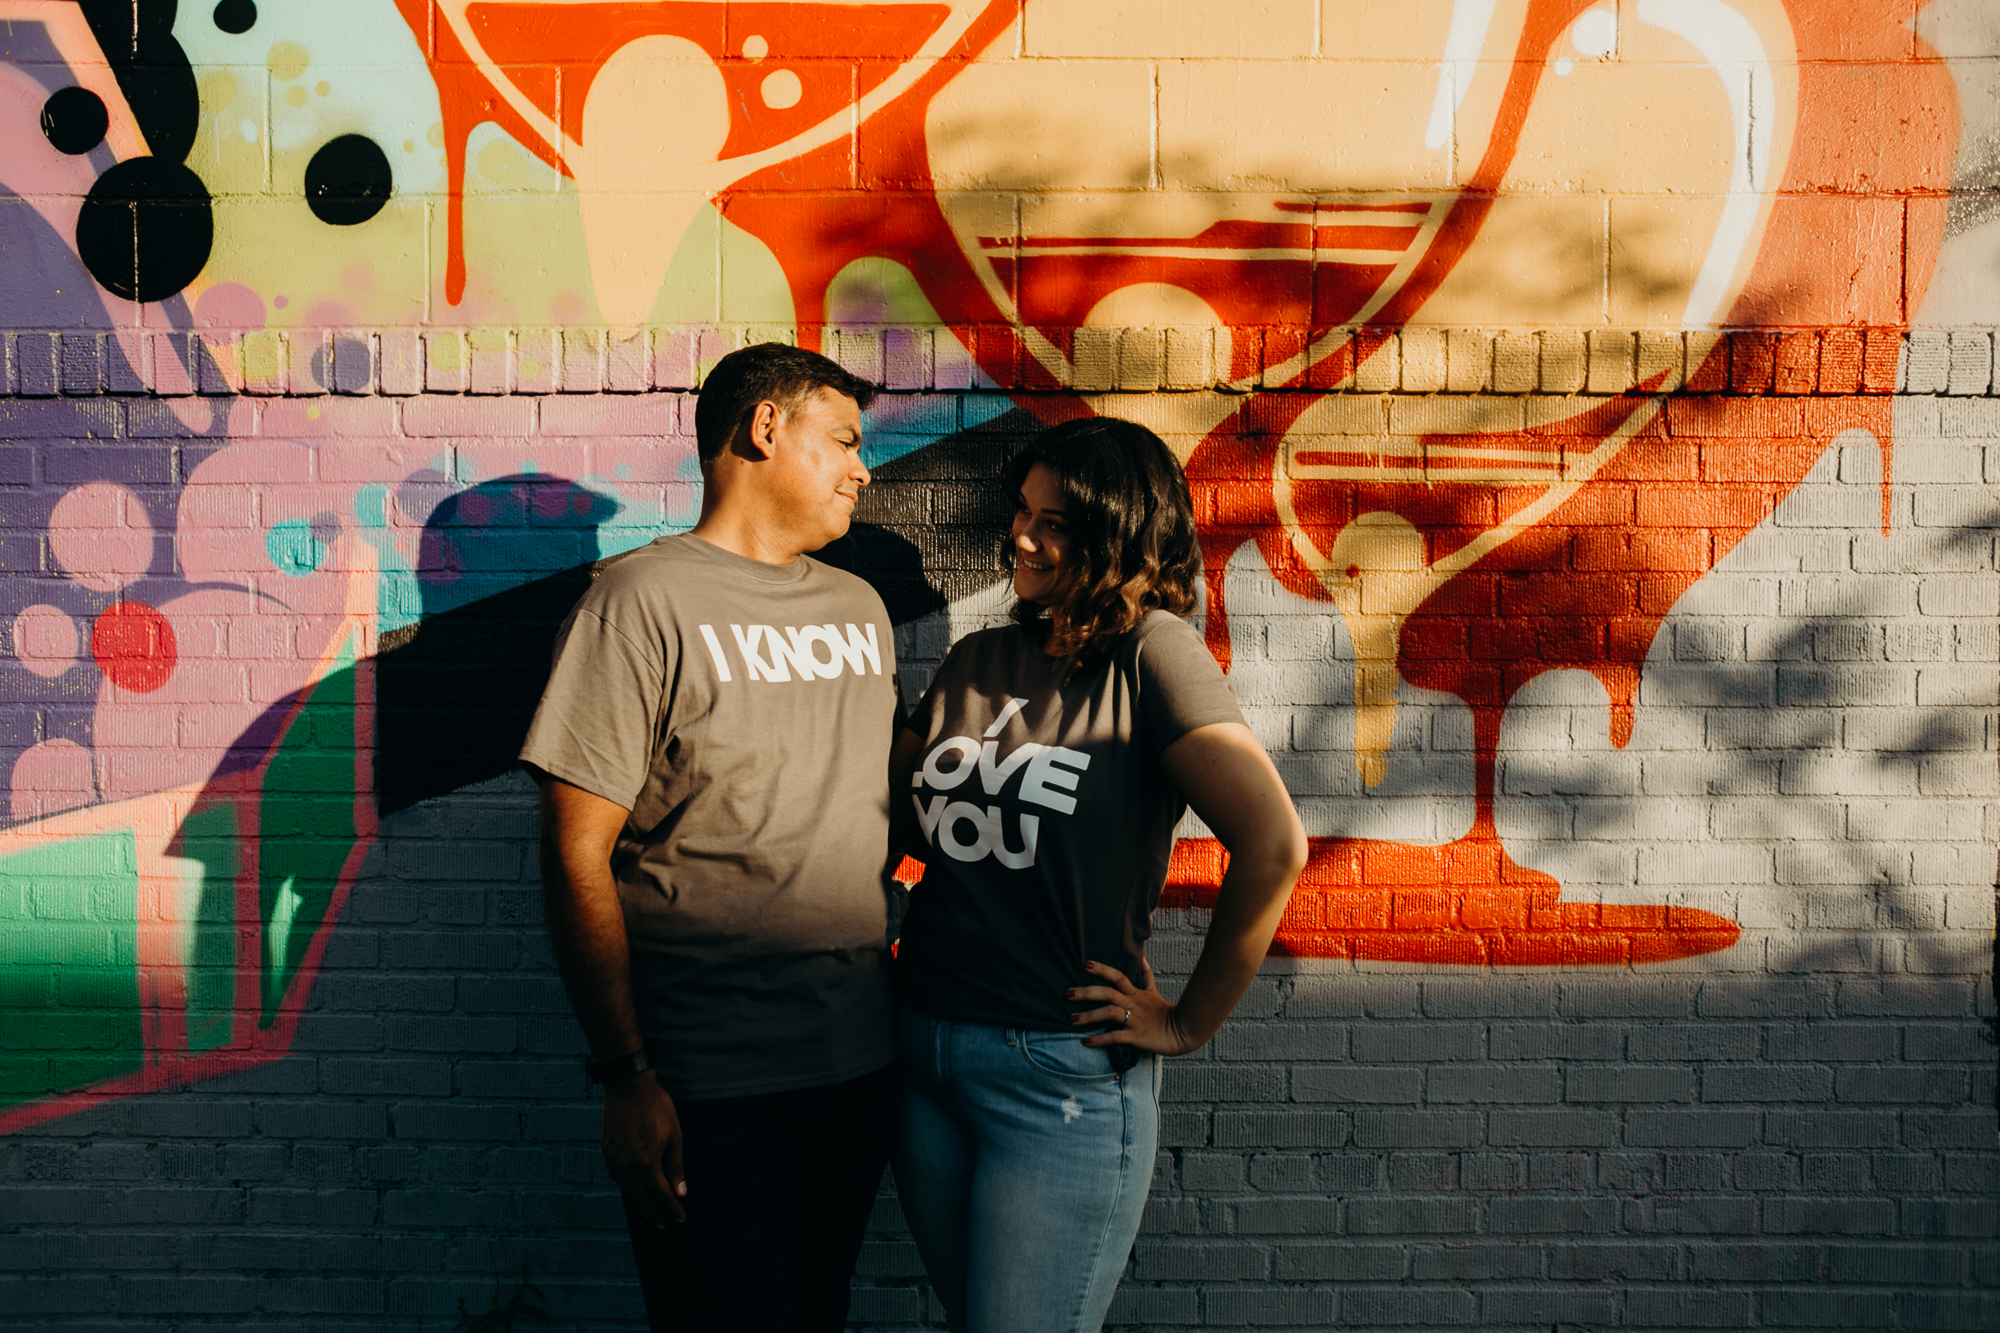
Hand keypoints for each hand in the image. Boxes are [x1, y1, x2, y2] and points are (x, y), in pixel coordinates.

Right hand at [601, 1072, 686, 1225]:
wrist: (628, 1087)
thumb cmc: (656, 1108)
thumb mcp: (674, 1135)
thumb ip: (676, 1166)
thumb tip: (680, 1192)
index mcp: (646, 1163)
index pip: (661, 1195)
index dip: (671, 1209)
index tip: (680, 1218)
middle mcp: (627, 1166)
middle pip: (642, 1199)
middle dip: (655, 1213)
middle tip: (665, 1224)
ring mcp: (614, 1159)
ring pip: (627, 1191)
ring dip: (640, 1205)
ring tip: (651, 1213)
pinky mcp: (607, 1151)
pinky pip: (616, 1178)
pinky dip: (627, 1189)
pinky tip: (633, 1191)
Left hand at [1066, 958, 1196, 1055]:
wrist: (1183, 1032)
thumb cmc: (1165, 1012)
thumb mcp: (1154, 991)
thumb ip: (1146, 975)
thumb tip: (1142, 956)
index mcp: (1135, 993)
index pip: (1117, 976)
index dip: (1102, 969)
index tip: (1084, 964)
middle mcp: (1133, 1004)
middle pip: (1108, 993)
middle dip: (1086, 992)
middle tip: (1067, 993)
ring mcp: (1134, 1020)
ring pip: (1109, 1013)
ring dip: (1089, 1016)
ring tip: (1071, 1019)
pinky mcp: (1137, 1037)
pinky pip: (1115, 1037)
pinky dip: (1099, 1039)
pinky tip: (1086, 1041)